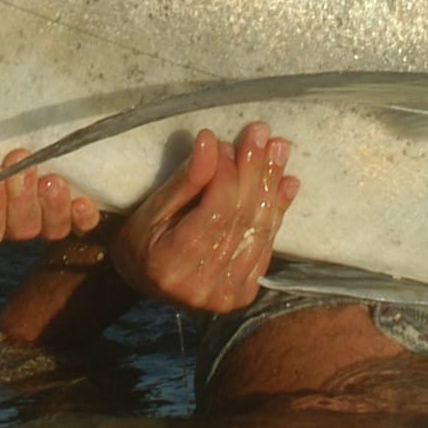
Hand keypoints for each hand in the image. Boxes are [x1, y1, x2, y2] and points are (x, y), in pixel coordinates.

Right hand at [0, 147, 103, 246]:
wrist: (31, 132)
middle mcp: (16, 224)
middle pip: (19, 229)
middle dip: (19, 197)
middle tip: (19, 162)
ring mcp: (47, 220)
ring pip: (50, 230)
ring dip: (49, 205)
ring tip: (50, 177)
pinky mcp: (75, 212)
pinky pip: (82, 224)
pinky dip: (83, 215)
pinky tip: (82, 200)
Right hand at [109, 122, 298, 313]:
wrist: (145, 284)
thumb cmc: (141, 243)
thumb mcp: (151, 209)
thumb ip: (185, 181)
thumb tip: (210, 141)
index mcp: (173, 264)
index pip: (215, 211)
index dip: (226, 174)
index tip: (227, 142)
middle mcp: (203, 285)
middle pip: (241, 219)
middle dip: (254, 171)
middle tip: (262, 134)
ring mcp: (228, 294)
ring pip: (259, 230)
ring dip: (271, 186)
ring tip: (278, 149)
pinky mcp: (245, 293)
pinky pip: (267, 244)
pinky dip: (278, 210)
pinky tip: (286, 182)